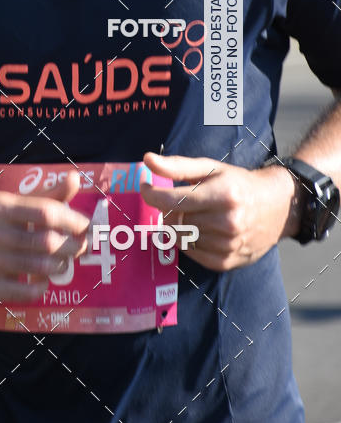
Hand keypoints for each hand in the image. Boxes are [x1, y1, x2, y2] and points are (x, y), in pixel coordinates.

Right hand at [0, 170, 89, 302]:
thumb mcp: (9, 202)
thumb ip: (45, 195)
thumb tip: (76, 179)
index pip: (47, 212)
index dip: (74, 222)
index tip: (87, 227)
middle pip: (47, 241)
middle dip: (72, 246)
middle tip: (81, 247)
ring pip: (38, 266)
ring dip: (59, 266)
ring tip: (63, 263)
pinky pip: (23, 290)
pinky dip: (40, 287)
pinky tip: (43, 280)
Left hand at [139, 152, 296, 271]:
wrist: (277, 207)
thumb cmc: (237, 182)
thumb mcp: (211, 168)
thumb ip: (177, 166)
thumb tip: (147, 160)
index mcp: (223, 195)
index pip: (172, 201)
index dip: (152, 194)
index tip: (145, 187)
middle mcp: (228, 222)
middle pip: (175, 220)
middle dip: (168, 210)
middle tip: (175, 201)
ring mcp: (228, 245)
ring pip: (181, 238)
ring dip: (178, 226)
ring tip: (191, 214)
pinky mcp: (227, 262)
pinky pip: (192, 253)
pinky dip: (188, 241)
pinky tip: (198, 229)